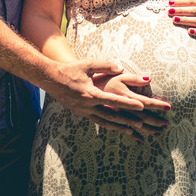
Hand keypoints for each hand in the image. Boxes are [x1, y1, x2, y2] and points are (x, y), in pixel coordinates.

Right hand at [44, 58, 169, 140]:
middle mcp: (87, 106)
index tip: (142, 106)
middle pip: (112, 116)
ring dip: (120, 127)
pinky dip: (110, 126)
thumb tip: (121, 68)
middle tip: (144, 124)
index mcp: (90, 94)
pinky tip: (118, 129)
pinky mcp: (81, 114)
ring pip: (105, 123)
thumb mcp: (88, 64)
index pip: (114, 100)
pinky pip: (99, 122)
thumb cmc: (71, 69)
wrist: (50, 78)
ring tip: (135, 131)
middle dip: (128, 120)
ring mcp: (83, 112)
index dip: (128, 104)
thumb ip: (106, 65)